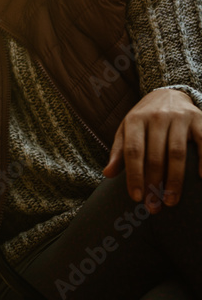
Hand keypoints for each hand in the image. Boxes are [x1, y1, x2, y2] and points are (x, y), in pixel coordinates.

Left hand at [103, 88, 201, 211]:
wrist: (169, 93)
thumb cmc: (144, 119)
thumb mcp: (126, 130)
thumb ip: (119, 151)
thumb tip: (107, 173)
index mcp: (135, 120)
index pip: (133, 151)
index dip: (134, 176)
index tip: (135, 197)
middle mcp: (157, 117)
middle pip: (155, 156)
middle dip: (154, 184)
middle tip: (154, 206)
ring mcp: (179, 118)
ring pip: (177, 153)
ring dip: (175, 180)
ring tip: (171, 200)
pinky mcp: (199, 120)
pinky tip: (200, 178)